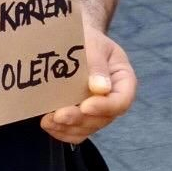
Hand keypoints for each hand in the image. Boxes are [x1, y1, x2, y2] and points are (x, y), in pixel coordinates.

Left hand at [41, 27, 135, 143]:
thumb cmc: (86, 38)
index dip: (105, 107)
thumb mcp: (94, 44)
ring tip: (48, 121)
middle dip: (80, 119)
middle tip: (59, 115)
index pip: (122, 100)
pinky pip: (75, 132)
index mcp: (123, 80)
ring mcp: (97, 110)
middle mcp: (113, 99)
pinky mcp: (81, 116)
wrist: (74, 40)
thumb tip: (101, 89)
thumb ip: (97, 64)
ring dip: (68, 128)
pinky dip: (61, 131)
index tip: (85, 105)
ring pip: (88, 128)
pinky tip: (48, 123)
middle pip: (103, 118)